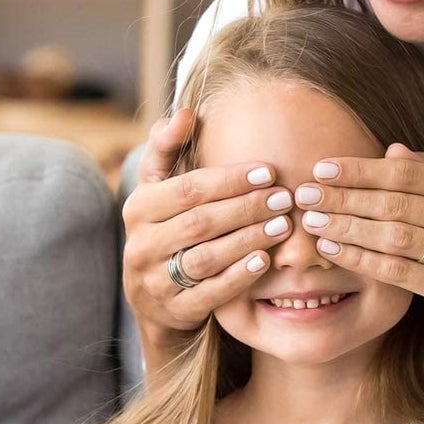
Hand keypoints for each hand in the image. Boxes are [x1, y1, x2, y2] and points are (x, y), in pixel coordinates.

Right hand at [122, 109, 294, 352]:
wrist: (153, 298)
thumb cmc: (165, 228)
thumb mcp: (158, 189)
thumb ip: (168, 149)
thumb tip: (186, 113)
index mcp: (138, 208)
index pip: (188, 190)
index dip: (230, 180)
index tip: (269, 171)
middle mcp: (141, 245)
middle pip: (200, 223)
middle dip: (247, 208)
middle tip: (286, 198)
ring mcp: (155, 281)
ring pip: (207, 257)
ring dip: (249, 239)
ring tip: (284, 225)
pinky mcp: (175, 310)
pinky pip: (211, 292)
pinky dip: (240, 275)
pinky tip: (266, 259)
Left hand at [292, 144, 423, 360]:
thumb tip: (392, 149)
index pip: (406, 172)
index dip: (360, 169)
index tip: (321, 169)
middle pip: (396, 202)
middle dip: (345, 197)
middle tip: (306, 195)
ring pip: (395, 235)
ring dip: (348, 227)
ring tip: (314, 222)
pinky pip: (398, 271)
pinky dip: (361, 259)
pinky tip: (334, 251)